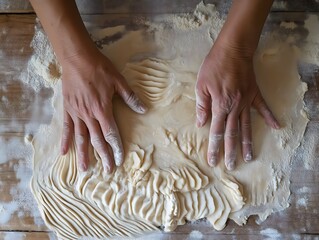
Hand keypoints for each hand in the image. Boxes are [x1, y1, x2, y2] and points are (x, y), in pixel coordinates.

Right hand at [60, 49, 146, 172]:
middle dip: (104, 156)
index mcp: (103, 109)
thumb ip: (130, 97)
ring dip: (83, 154)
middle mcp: (89, 115)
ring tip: (85, 169)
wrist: (77, 58)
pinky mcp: (67, 109)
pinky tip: (64, 152)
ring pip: (81, 138)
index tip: (120, 161)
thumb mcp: (118, 81)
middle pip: (97, 140)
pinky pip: (66, 128)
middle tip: (108, 170)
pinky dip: (65, 140)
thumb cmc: (99, 68)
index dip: (117, 148)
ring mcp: (76, 113)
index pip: (111, 134)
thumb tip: (144, 110)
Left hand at [196, 43, 278, 170]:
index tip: (213, 160)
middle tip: (231, 166)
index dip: (214, 147)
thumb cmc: (214, 66)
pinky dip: (269, 117)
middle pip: (232, 133)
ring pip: (247, 126)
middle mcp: (235, 107)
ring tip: (249, 157)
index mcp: (220, 106)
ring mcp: (246, 101)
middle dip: (230, 151)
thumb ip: (202, 106)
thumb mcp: (201, 85)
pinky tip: (276, 127)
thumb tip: (201, 123)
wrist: (233, 49)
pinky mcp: (254, 94)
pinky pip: (262, 108)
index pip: (217, 131)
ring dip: (247, 143)